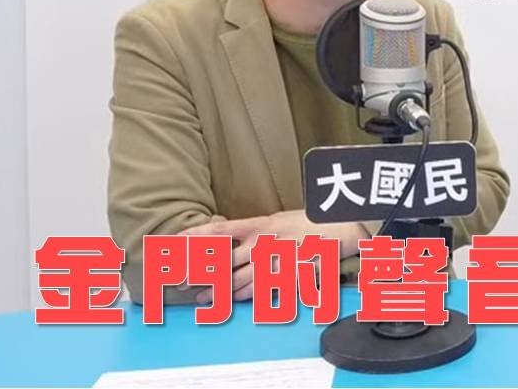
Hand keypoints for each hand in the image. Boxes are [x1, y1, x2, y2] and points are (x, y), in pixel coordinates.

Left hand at [180, 210, 366, 301]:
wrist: (342, 228)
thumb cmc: (310, 221)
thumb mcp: (279, 218)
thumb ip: (254, 229)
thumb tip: (228, 235)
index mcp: (260, 224)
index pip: (220, 230)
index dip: (195, 238)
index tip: (175, 244)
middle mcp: (264, 243)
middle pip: (224, 261)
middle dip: (199, 273)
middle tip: (181, 281)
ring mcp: (275, 262)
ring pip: (238, 280)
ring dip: (217, 291)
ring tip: (201, 297)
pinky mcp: (287, 277)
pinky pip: (260, 290)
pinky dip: (242, 296)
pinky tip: (230, 300)